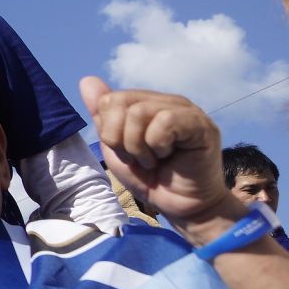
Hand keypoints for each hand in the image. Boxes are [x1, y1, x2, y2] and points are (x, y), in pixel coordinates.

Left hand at [79, 77, 237, 234]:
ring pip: (139, 112)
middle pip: (119, 102)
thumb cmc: (151, 179)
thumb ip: (102, 116)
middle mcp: (166, 101)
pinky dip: (157, 145)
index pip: (108, 100)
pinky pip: (164, 122)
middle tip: (139, 158)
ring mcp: (185, 110)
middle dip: (120, 139)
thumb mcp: (117, 147)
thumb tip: (87, 80)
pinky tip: (168, 156)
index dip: (109, 131)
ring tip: (154, 159)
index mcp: (147, 103)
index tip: (126, 153)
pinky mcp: (200, 124)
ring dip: (138, 146)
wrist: (183, 207)